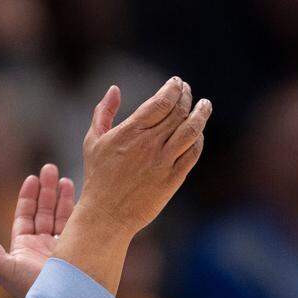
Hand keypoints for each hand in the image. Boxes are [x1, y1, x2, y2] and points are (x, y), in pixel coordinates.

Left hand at [0, 163, 75, 297]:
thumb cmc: (28, 288)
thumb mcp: (2, 267)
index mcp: (23, 247)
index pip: (25, 216)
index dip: (28, 197)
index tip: (33, 178)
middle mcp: (42, 246)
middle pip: (43, 212)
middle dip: (46, 191)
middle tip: (50, 169)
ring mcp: (61, 248)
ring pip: (61, 216)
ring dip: (62, 196)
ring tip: (64, 178)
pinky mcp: (78, 250)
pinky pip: (77, 225)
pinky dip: (77, 209)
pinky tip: (78, 193)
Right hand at [50, 76, 210, 292]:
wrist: (107, 215)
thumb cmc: (98, 177)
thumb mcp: (92, 141)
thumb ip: (103, 112)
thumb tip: (114, 89)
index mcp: (130, 132)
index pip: (162, 101)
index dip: (174, 88)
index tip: (177, 82)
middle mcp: (149, 145)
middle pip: (178, 111)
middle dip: (186, 96)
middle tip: (188, 91)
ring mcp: (163, 162)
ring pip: (191, 129)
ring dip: (201, 113)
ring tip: (204, 105)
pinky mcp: (173, 179)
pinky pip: (193, 153)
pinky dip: (198, 139)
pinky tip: (197, 133)